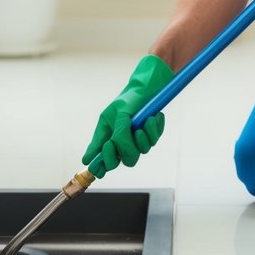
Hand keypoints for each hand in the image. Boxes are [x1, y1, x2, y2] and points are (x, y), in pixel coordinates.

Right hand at [82, 54, 174, 177]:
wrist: (149, 87)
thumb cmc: (130, 98)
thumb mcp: (120, 113)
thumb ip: (118, 134)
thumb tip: (110, 149)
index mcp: (106, 134)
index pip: (99, 159)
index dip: (100, 166)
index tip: (103, 164)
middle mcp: (119, 140)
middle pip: (123, 161)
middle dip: (127, 150)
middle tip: (127, 136)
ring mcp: (135, 139)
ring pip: (141, 151)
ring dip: (143, 137)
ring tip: (144, 121)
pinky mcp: (149, 136)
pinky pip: (153, 141)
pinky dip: (154, 129)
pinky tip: (154, 117)